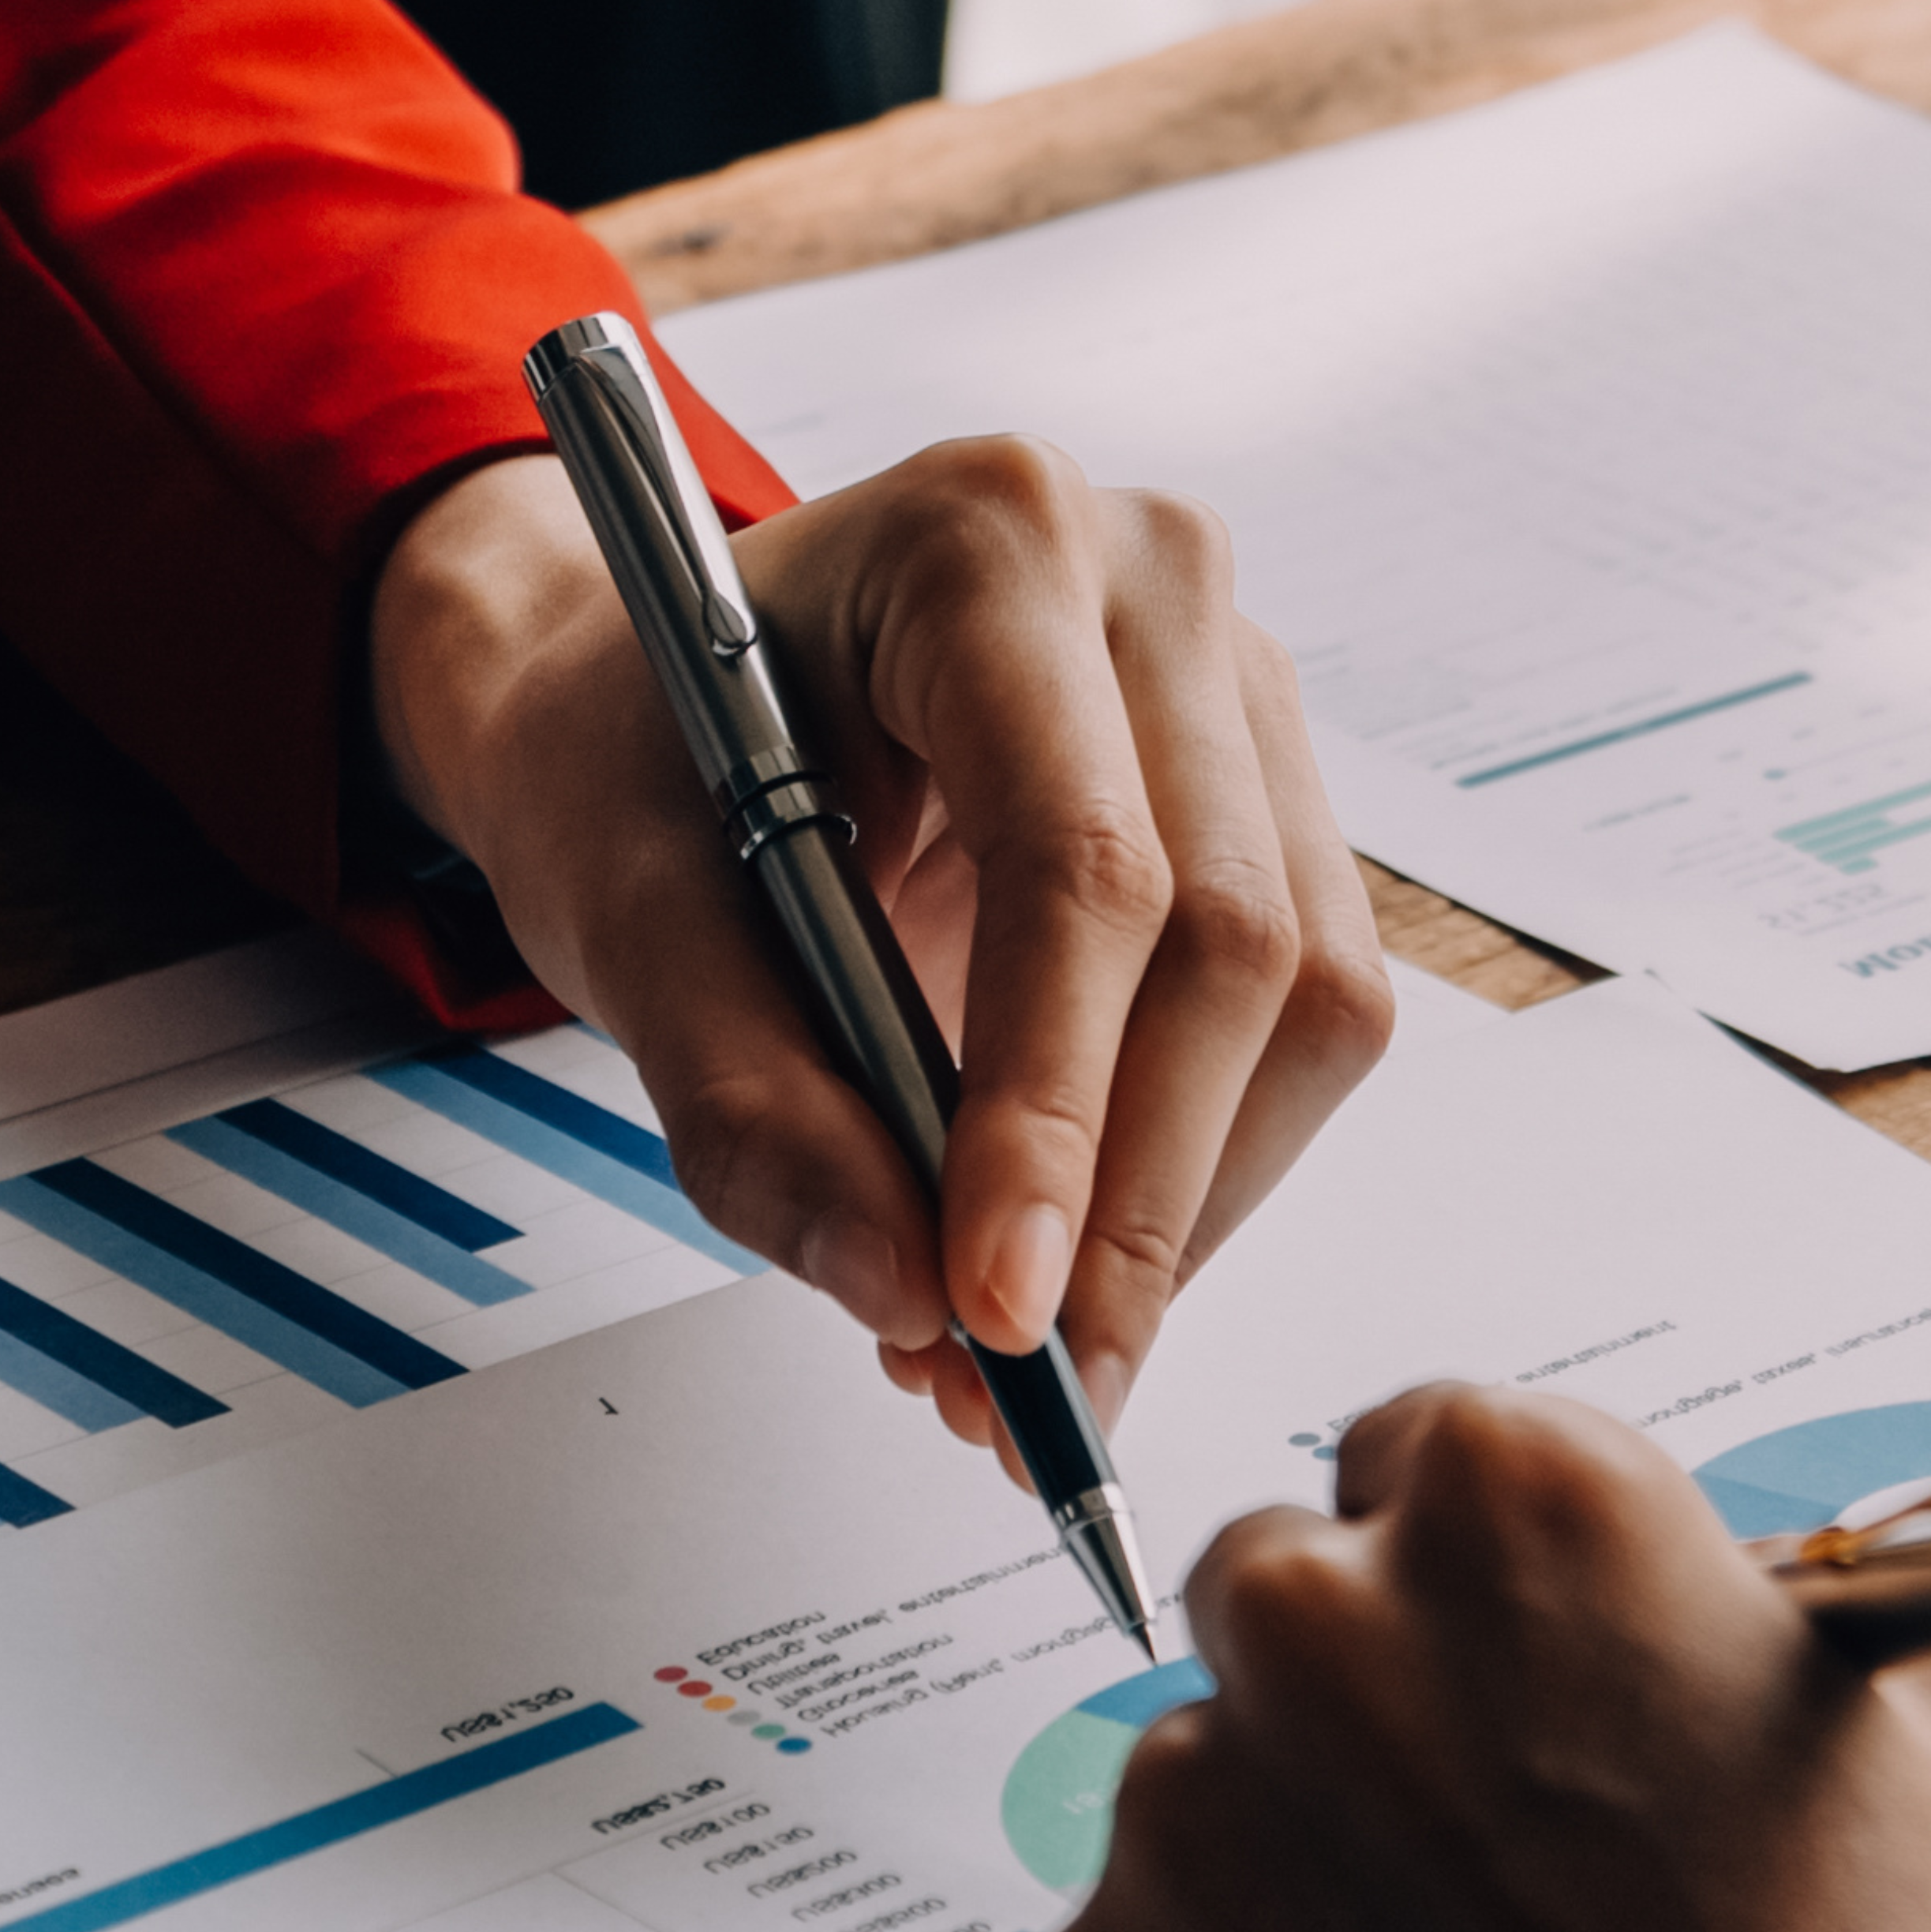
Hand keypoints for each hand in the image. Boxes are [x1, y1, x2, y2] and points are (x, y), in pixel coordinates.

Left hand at [368, 442, 1390, 1467]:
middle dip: (1132, 1205)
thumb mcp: (619, 916)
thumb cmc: (636, 757)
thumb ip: (750, 1109)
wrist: (657, 696)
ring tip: (1037, 1355)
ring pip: (1311, 1002)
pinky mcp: (1279, 800)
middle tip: (1027, 1390)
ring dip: (1187, 1212)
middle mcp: (1158, 580)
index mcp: (985, 540)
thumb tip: (906, 1296)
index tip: (996, 1308)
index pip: (1084, 862)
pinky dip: (1201, 1172)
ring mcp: (1244, 689)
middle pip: (1232, 944)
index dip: (1056, 1108)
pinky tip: (1079, 1254)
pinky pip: (1310, 1024)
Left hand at [1011, 1384, 1930, 1931]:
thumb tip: (1766, 1603)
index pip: (1432, 1455)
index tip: (1547, 1681)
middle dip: (1378, 1704)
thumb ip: (1825, 1611)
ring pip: (1208, 1806)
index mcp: (1517, 1502)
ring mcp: (1178, 1828)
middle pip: (1290, 1602)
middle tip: (1508, 1867)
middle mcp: (1314, 1620)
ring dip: (1307, 1885)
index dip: (1504, 1586)